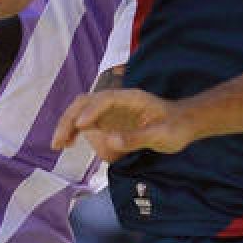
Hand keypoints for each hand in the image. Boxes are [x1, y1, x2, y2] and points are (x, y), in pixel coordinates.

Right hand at [52, 89, 195, 160]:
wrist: (184, 124)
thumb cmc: (176, 127)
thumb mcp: (162, 135)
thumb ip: (137, 138)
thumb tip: (109, 140)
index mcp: (131, 98)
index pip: (105, 99)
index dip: (91, 111)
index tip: (80, 127)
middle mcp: (117, 101)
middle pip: (86, 102)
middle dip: (70, 119)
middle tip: (60, 141)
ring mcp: (111, 110)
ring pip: (82, 111)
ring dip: (68, 125)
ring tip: (59, 145)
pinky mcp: (109, 121)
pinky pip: (87, 123)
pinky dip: (75, 131)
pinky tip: (69, 143)